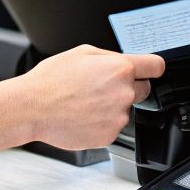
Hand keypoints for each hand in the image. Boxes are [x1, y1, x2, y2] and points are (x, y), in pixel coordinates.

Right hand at [18, 45, 163, 150]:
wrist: (33, 108)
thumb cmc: (52, 80)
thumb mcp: (82, 52)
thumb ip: (110, 57)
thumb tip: (123, 61)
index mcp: (120, 69)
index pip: (156, 66)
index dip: (152, 67)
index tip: (150, 70)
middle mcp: (124, 93)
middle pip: (143, 90)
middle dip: (129, 87)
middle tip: (102, 88)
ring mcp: (118, 117)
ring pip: (125, 109)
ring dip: (112, 107)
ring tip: (85, 103)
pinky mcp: (109, 136)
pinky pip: (112, 126)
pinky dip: (102, 123)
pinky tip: (83, 116)